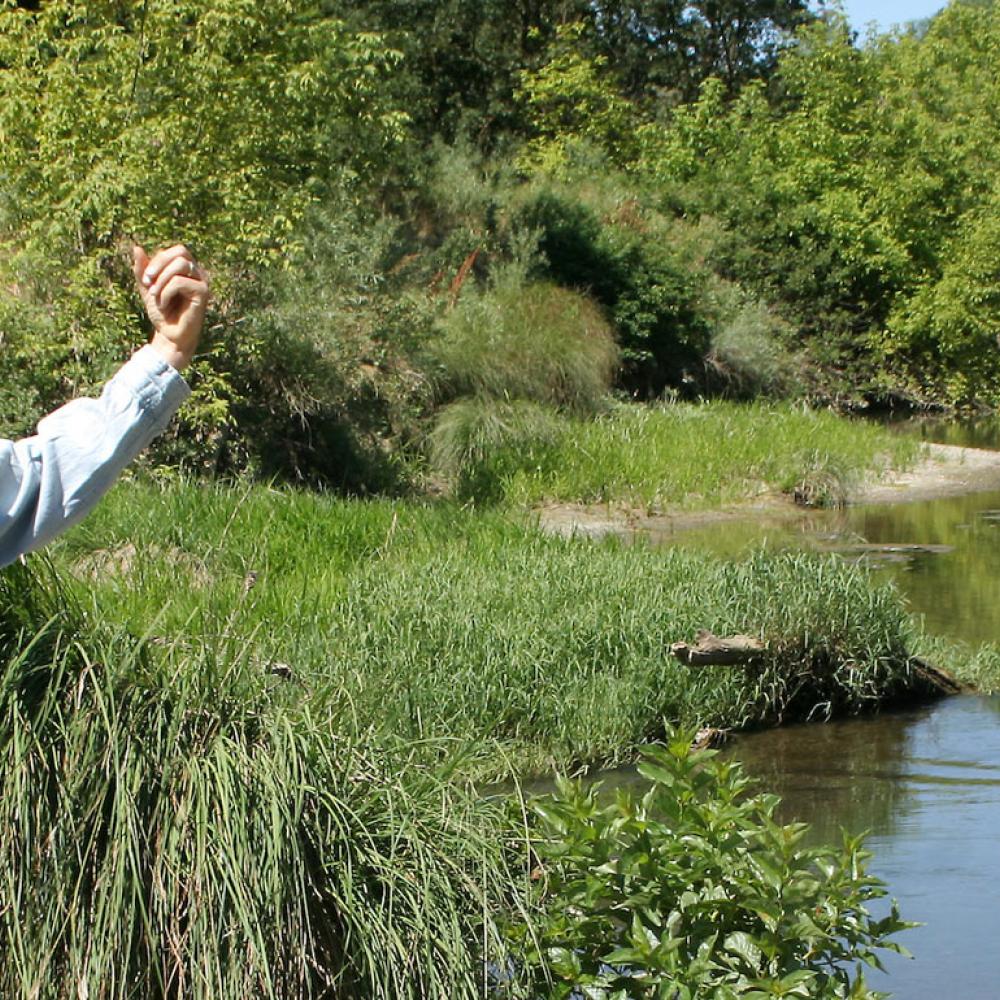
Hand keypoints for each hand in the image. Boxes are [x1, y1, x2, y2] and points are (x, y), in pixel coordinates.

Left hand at [132, 243, 208, 371]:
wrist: (168, 336)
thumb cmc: (162, 313)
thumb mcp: (147, 288)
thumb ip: (142, 270)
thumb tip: (137, 248)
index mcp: (188, 270)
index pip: (176, 251)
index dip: (159, 259)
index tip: (145, 278)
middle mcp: (198, 274)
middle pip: (181, 252)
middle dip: (159, 265)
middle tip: (147, 282)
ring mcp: (202, 283)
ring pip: (181, 265)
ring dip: (162, 280)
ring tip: (155, 295)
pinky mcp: (203, 294)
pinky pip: (180, 282)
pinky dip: (166, 292)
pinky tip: (164, 304)